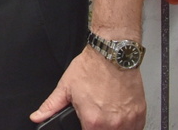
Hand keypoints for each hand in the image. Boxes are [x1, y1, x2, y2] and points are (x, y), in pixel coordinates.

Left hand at [30, 49, 144, 129]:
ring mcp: (128, 120)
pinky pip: (136, 128)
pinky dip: (128, 125)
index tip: (87, 122)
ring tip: (108, 114)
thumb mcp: (65, 87)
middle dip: (99, 127)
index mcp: (93, 121)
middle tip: (96, 116)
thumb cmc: (91, 68)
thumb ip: (51, 106)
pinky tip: (119, 113)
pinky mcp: (140, 114)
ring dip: (113, 127)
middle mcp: (112, 124)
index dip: (86, 128)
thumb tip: (37, 116)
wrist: (112, 54)